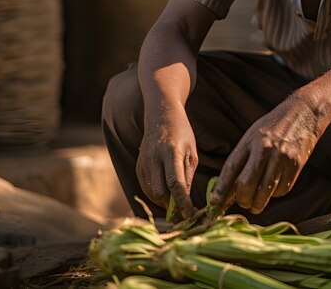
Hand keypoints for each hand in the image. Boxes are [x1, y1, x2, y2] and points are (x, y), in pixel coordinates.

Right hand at [136, 104, 197, 218]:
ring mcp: (143, 162)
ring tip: (175, 202)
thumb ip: (187, 177)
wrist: (161, 116)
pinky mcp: (138, 165)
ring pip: (150, 192)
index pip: (175, 184)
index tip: (189, 214)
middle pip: (159, 192)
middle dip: (171, 205)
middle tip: (182, 210)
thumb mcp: (191, 152)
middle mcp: (154, 157)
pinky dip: (155, 194)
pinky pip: (145, 187)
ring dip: (162, 202)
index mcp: (171, 152)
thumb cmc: (182, 133)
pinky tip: (165, 193)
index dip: (182, 202)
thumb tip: (185, 201)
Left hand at [211, 93, 328, 214]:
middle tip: (242, 202)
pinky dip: (275, 194)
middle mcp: (265, 149)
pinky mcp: (296, 166)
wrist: (304, 113)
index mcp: (251, 140)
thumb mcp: (253, 135)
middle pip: (247, 185)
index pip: (231, 168)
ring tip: (255, 203)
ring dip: (258, 203)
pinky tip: (273, 188)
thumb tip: (229, 188)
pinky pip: (282, 190)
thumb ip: (242, 158)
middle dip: (242, 200)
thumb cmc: (274, 125)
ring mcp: (282, 158)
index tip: (215, 204)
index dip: (221, 189)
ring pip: (264, 193)